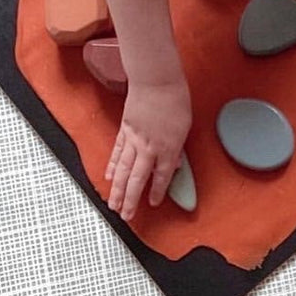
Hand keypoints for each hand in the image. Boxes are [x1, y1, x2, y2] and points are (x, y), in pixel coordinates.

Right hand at [105, 77, 191, 220]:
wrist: (157, 80)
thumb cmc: (175, 98)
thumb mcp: (186, 125)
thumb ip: (178, 148)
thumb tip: (173, 164)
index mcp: (168, 147)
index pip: (162, 177)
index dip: (157, 192)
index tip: (153, 203)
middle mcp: (149, 147)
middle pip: (138, 180)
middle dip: (131, 200)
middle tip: (127, 216)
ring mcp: (134, 140)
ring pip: (124, 171)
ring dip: (118, 190)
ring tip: (113, 205)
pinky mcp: (125, 130)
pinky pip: (117, 153)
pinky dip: (113, 167)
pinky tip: (110, 177)